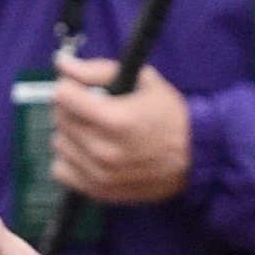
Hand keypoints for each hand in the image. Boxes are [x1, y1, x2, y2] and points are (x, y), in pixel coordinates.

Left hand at [48, 60, 191, 206]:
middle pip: (60, 119)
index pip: (63, 96)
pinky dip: (71, 159)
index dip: (72, 87)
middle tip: (95, 109)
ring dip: (72, 134)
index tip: (84, 90)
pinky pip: (61, 170)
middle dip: (73, 108)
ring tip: (96, 132)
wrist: (196, 157)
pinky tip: (90, 152)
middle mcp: (104, 149)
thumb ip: (97, 70)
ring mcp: (100, 173)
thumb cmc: (171, 116)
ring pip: (59, 143)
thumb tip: (62, 64)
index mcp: (116, 119)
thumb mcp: (142, 80)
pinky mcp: (99, 190)